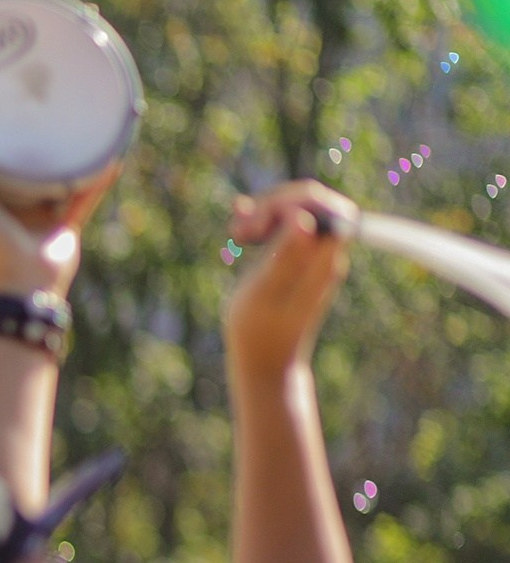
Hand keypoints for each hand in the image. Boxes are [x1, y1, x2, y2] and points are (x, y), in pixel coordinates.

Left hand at [0, 129, 117, 298]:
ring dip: (70, 159)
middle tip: (47, 105)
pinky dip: (98, 180)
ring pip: (58, 180)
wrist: (23, 289)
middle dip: (34, 144)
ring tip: (85, 126)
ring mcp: (40, 217)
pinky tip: (113, 157)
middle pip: (24, 169)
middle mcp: (12, 207)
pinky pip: (86, 198)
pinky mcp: (66, 227)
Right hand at [225, 182, 354, 374]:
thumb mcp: (263, 294)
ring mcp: (314, 255)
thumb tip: (302, 221)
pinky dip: (264, 224)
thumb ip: (285, 257)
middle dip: (272, 205)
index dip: (283, 204)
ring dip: (264, 214)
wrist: (267, 361)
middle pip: (309, 201)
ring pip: (296, 211)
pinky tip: (240, 232)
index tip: (253, 230)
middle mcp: (326, 252)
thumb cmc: (258, 332)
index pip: (317, 204)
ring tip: (236, 234)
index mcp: (323, 257)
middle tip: (239, 231)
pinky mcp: (299, 261)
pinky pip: (287, 228)